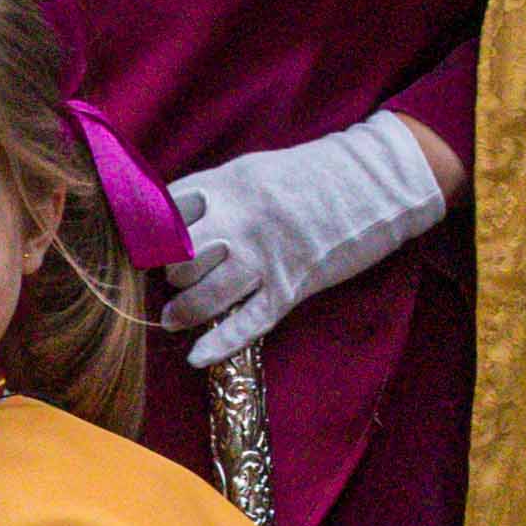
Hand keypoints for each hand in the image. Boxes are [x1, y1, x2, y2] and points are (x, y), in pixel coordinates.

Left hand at [165, 110, 450, 367]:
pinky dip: (219, 344)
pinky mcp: (291, 286)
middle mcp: (241, 221)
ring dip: (183, 310)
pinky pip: (247, 324)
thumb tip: (175, 218)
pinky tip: (198, 357)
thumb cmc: (315, 174)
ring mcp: (266, 256)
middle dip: (171, 272)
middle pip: (180, 259)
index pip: (167, 214)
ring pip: (205, 294)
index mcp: (228, 185)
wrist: (377, 182)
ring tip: (174, 317)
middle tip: (174, 278)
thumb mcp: (256, 169)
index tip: (148, 245)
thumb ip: (217, 192)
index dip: (152, 234)